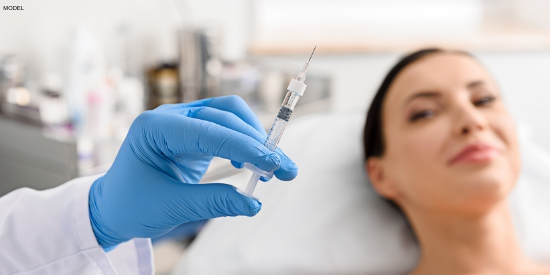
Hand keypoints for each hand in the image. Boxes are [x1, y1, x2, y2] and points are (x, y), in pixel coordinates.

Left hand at [88, 96, 297, 250]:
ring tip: (272, 166)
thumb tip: (254, 204)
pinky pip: (225, 126)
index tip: (274, 164)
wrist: (112, 206)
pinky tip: (251, 164)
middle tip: (285, 170)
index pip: (210, 131)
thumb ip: (214, 202)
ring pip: (229, 115)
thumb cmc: (131, 205)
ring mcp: (182, 120)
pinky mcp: (193, 130)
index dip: (245, 147)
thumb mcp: (171, 208)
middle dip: (257, 143)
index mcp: (154, 128)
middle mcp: (169, 117)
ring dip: (254, 138)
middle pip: (225, 115)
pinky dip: (243, 142)